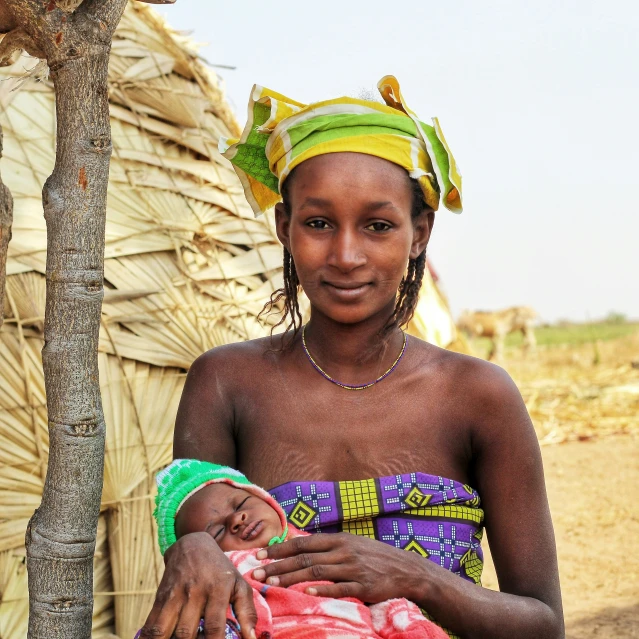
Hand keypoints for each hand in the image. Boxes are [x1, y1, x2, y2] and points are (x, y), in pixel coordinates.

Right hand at [140, 532, 256, 638]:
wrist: (193, 545)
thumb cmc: (221, 570)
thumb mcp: (239, 585)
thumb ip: (247, 613)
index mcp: (217, 589)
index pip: (213, 626)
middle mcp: (195, 592)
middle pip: (186, 632)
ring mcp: (175, 594)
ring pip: (163, 629)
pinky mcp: (160, 597)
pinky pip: (150, 623)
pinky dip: (150, 638)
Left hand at [252, 532, 426, 602]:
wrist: (407, 569)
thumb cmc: (374, 557)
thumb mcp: (351, 544)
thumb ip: (328, 546)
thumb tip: (300, 546)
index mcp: (338, 539)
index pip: (302, 542)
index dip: (279, 548)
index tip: (259, 554)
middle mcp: (343, 550)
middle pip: (304, 557)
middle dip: (278, 564)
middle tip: (256, 571)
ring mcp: (353, 568)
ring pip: (316, 572)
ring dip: (291, 577)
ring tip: (272, 582)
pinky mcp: (363, 586)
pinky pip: (339, 588)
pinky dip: (322, 590)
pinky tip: (306, 593)